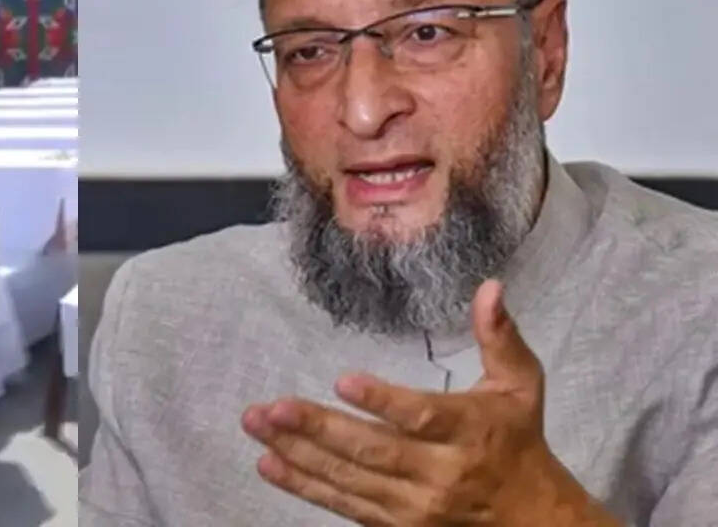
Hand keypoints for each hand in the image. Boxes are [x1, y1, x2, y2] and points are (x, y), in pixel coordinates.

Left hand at [241, 280, 620, 525]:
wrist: (531, 519)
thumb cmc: (518, 439)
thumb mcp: (520, 386)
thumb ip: (500, 336)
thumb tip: (489, 287)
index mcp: (468, 430)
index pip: (420, 416)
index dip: (382, 401)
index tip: (342, 381)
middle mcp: (439, 472)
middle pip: (372, 450)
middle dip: (317, 428)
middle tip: (270, 407)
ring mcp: (415, 504)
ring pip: (350, 478)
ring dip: (298, 453)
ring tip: (257, 427)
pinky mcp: (396, 524)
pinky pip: (344, 505)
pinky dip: (305, 486)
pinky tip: (268, 464)